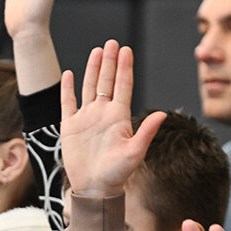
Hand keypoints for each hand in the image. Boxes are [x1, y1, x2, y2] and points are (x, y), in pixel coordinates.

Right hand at [60, 40, 164, 196]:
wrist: (94, 188)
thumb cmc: (117, 174)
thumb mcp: (134, 153)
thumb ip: (146, 132)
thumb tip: (162, 114)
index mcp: (118, 117)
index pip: (123, 86)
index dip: (125, 68)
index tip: (127, 50)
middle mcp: (103, 114)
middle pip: (107, 81)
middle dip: (110, 62)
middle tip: (113, 42)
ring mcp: (86, 119)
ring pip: (89, 87)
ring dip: (93, 69)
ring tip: (97, 51)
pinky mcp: (70, 127)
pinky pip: (68, 103)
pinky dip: (68, 88)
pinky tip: (69, 74)